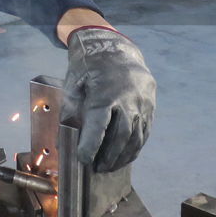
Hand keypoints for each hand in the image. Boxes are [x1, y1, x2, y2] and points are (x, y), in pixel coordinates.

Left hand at [62, 25, 155, 171]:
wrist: (116, 48)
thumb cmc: (90, 67)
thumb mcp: (74, 83)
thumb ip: (70, 110)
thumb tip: (64, 138)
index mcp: (105, 94)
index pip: (99, 126)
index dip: (91, 145)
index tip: (84, 159)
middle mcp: (127, 100)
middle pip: (121, 135)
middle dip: (109, 156)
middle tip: (99, 168)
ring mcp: (142, 103)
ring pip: (136, 136)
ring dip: (124, 155)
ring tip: (112, 166)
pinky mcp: (150, 105)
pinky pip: (145, 130)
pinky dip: (136, 146)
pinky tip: (127, 156)